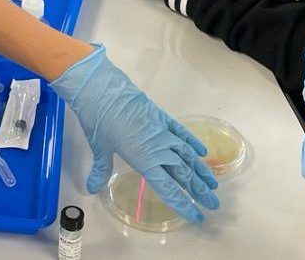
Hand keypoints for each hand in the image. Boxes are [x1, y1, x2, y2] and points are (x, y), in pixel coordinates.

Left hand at [52, 45, 219, 222]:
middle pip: (184, 174)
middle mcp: (159, 148)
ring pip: (187, 155)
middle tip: (213, 204)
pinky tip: (202, 152)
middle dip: (199, 191)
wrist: (103, 89)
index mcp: (145, 160)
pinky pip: (181, 132)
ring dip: (200, 170)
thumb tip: (91, 188)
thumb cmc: (99, 119)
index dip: (183, 204)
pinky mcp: (162, 117)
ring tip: (213, 184)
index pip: (169, 188)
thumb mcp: (99, 147)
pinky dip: (192, 142)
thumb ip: (100, 169)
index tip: (196, 216)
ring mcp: (163, 131)